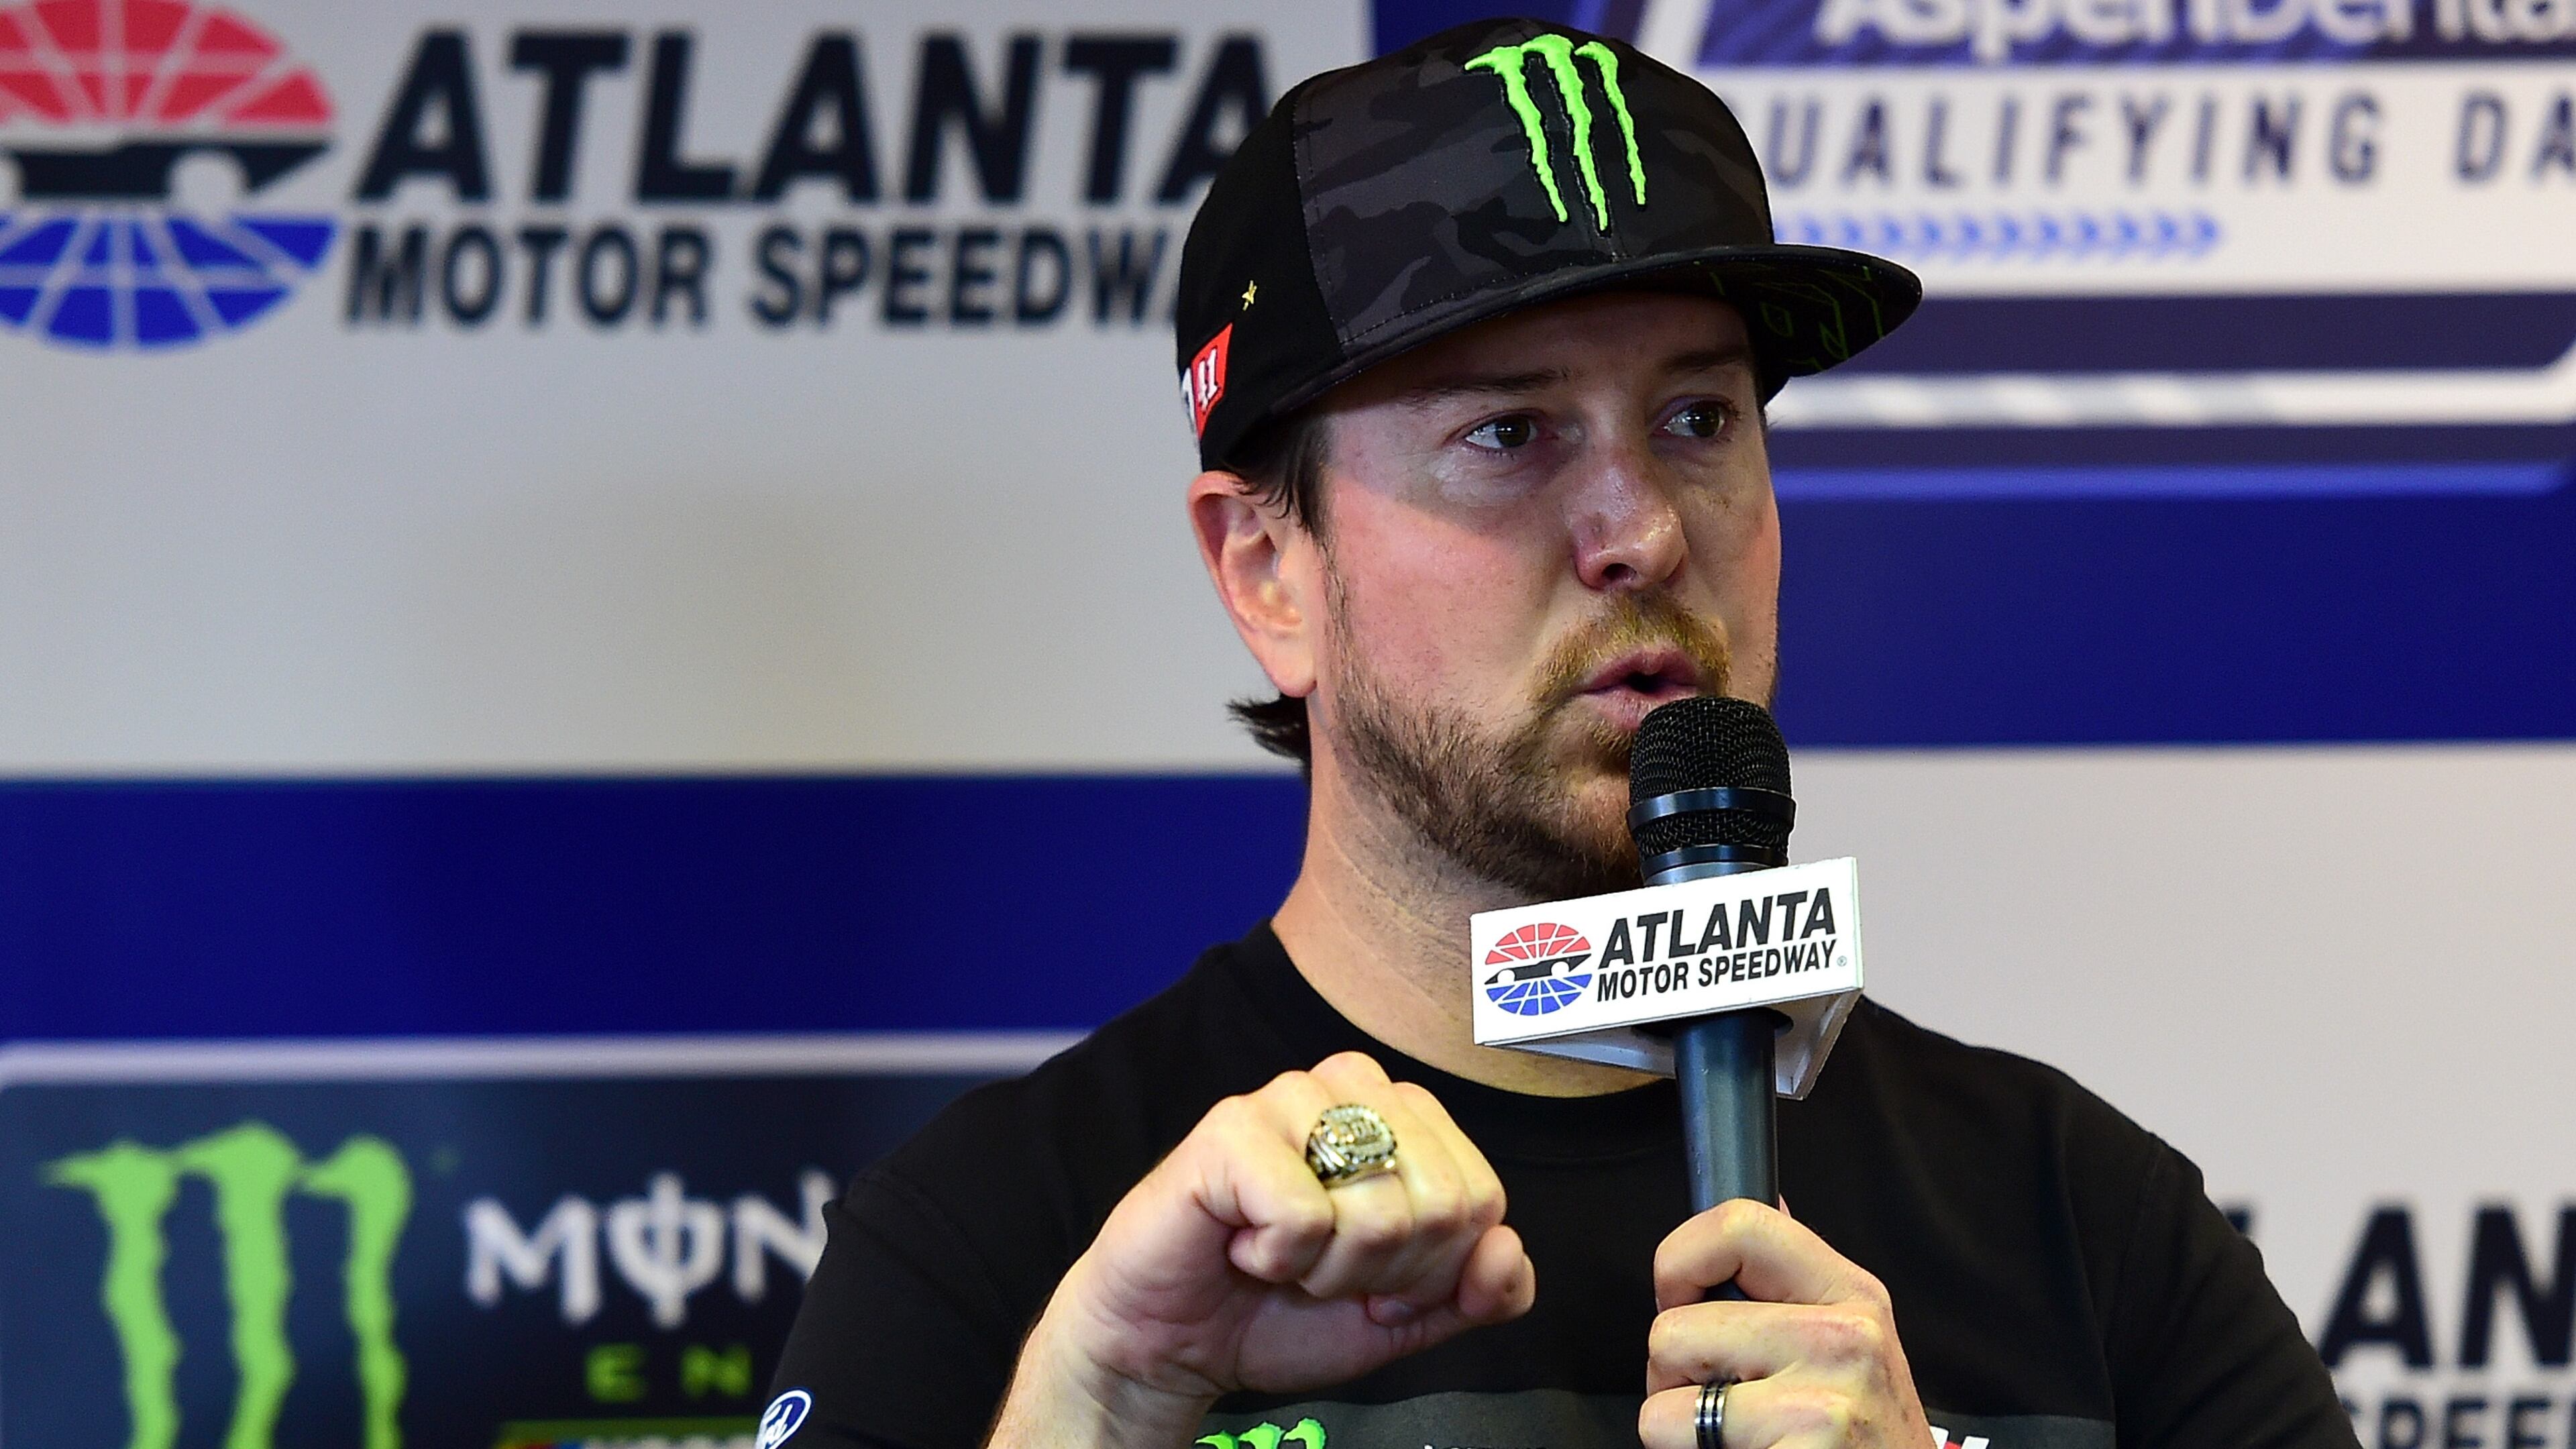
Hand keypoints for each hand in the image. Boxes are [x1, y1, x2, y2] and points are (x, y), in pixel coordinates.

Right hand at [990, 1052, 1534, 1447]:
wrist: (1174, 1344)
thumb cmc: (1283, 1311)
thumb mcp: (1405, 1317)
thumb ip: (1478, 1293)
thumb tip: (1506, 1248)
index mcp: (1403, 1115)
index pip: (1481, 1199)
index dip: (1433, 1271)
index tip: (1373, 1279)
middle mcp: (1352, 1088)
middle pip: (1442, 1204)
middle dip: (1386, 1273)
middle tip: (1322, 1271)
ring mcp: (1289, 1098)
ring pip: (1381, 1208)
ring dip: (1329, 1269)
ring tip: (1281, 1255)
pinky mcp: (1230, 1129)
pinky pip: (1305, 1215)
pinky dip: (1277, 1259)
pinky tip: (1242, 1244)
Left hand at [1638, 1200, 1932, 1448]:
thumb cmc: (1863, 1438)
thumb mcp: (1853, 1343)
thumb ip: (1796, 1281)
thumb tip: (1770, 1201)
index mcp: (1852, 1293)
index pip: (1736, 1224)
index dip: (1679, 1262)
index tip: (1682, 1302)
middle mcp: (1847, 1338)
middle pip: (1674, 1327)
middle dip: (1675, 1374)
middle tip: (1725, 1402)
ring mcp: (1825, 1401)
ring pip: (1664, 1398)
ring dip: (1680, 1425)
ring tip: (1738, 1437)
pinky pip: (1675, 1440)